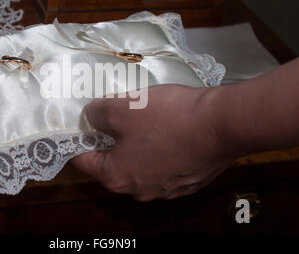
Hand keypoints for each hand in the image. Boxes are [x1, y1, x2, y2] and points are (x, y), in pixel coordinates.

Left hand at [71, 84, 240, 200]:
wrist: (221, 124)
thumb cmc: (165, 117)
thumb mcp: (121, 107)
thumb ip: (97, 113)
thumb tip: (92, 117)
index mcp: (116, 177)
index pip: (83, 161)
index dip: (77, 139)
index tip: (78, 125)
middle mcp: (139, 191)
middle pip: (111, 165)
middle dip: (107, 141)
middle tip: (110, 118)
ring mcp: (166, 190)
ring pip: (139, 165)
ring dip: (134, 146)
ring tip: (141, 122)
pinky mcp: (188, 182)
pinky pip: (162, 165)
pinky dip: (157, 151)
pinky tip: (165, 132)